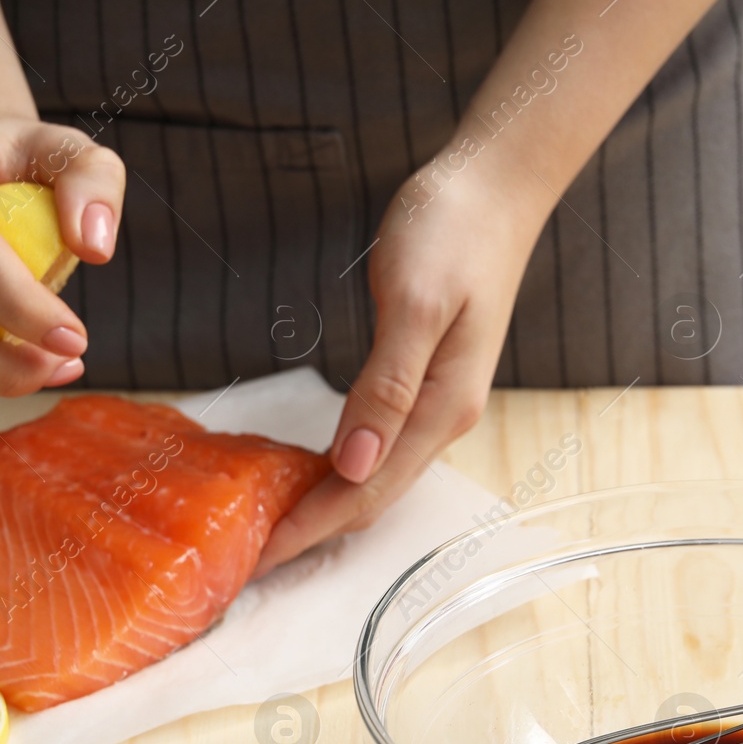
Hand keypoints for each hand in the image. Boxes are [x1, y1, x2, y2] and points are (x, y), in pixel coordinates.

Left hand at [255, 161, 547, 573]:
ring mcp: (436, 400)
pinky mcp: (424, 377)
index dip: (310, 530)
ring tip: (268, 526)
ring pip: (375, 476)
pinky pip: (378, 444)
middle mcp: (443, 417)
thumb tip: (354, 465)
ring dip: (324, 506)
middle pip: (372, 497)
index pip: (367, 492)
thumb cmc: (453, 230)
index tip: (256, 560)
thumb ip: (386, 387)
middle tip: (245, 558)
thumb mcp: (416, 305)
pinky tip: (308, 470)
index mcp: (442, 408)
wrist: (497, 183)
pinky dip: (339, 468)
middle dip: (312, 532)